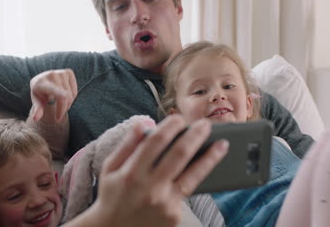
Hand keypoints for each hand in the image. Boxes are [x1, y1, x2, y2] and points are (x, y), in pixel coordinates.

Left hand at [29, 69, 76, 122]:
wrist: (42, 79)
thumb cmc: (39, 92)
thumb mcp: (36, 101)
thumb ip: (37, 109)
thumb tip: (35, 119)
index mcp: (41, 83)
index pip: (52, 89)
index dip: (59, 96)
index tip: (62, 103)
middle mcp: (51, 75)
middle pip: (64, 97)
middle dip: (62, 110)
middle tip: (58, 117)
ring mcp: (61, 72)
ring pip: (71, 95)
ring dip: (67, 105)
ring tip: (61, 106)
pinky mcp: (69, 72)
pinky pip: (75, 91)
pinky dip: (72, 98)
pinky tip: (65, 98)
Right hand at [87, 115, 228, 226]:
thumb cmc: (112, 195)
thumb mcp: (110, 168)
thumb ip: (127, 145)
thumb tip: (145, 123)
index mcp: (132, 172)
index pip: (156, 142)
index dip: (170, 127)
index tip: (179, 118)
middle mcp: (150, 188)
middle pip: (179, 155)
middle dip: (196, 136)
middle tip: (206, 124)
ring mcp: (164, 203)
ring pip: (193, 175)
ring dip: (210, 157)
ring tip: (222, 144)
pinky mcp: (174, 214)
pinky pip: (186, 191)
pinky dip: (194, 178)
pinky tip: (204, 166)